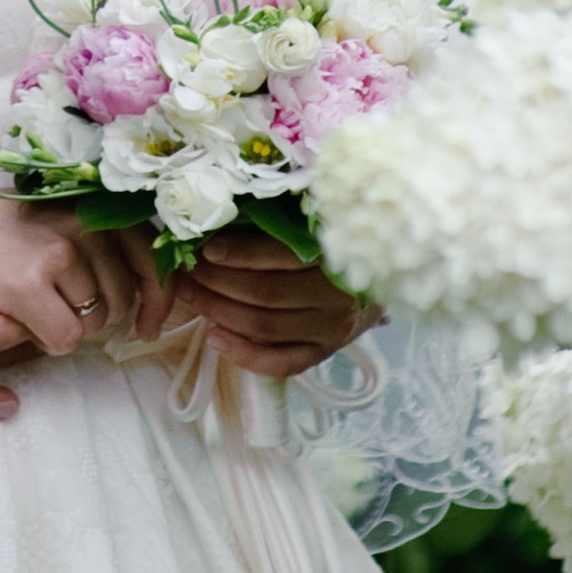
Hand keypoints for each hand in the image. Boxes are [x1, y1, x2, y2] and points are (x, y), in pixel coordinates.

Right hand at [0, 195, 173, 366]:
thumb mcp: (46, 221)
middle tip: (57, 310)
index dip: (160, 299)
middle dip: (98, 320)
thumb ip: (92, 241)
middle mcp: (78, 221)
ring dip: (66, 329)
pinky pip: (64, 340)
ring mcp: (54, 251)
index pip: (152, 255)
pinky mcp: (26, 283)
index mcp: (86, 202)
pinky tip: (15, 318)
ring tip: (27, 306)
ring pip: (92, 326)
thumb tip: (144, 292)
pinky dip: (44, 342)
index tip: (149, 326)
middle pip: (121, 302)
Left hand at [176, 229, 373, 377]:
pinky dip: (244, 355)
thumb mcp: (324, 221)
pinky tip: (213, 337)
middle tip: (185, 269)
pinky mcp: (324, 353)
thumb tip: (228, 209)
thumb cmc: (343, 240)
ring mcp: (330, 330)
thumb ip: (288, 219)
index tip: (205, 247)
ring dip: (218, 311)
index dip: (239, 253)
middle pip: (264, 294)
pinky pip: (281, 363)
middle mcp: (335, 298)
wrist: (386, 277)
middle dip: (215, 281)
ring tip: (189, 295)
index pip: (279, 257)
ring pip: (264, 327)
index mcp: (336, 255)